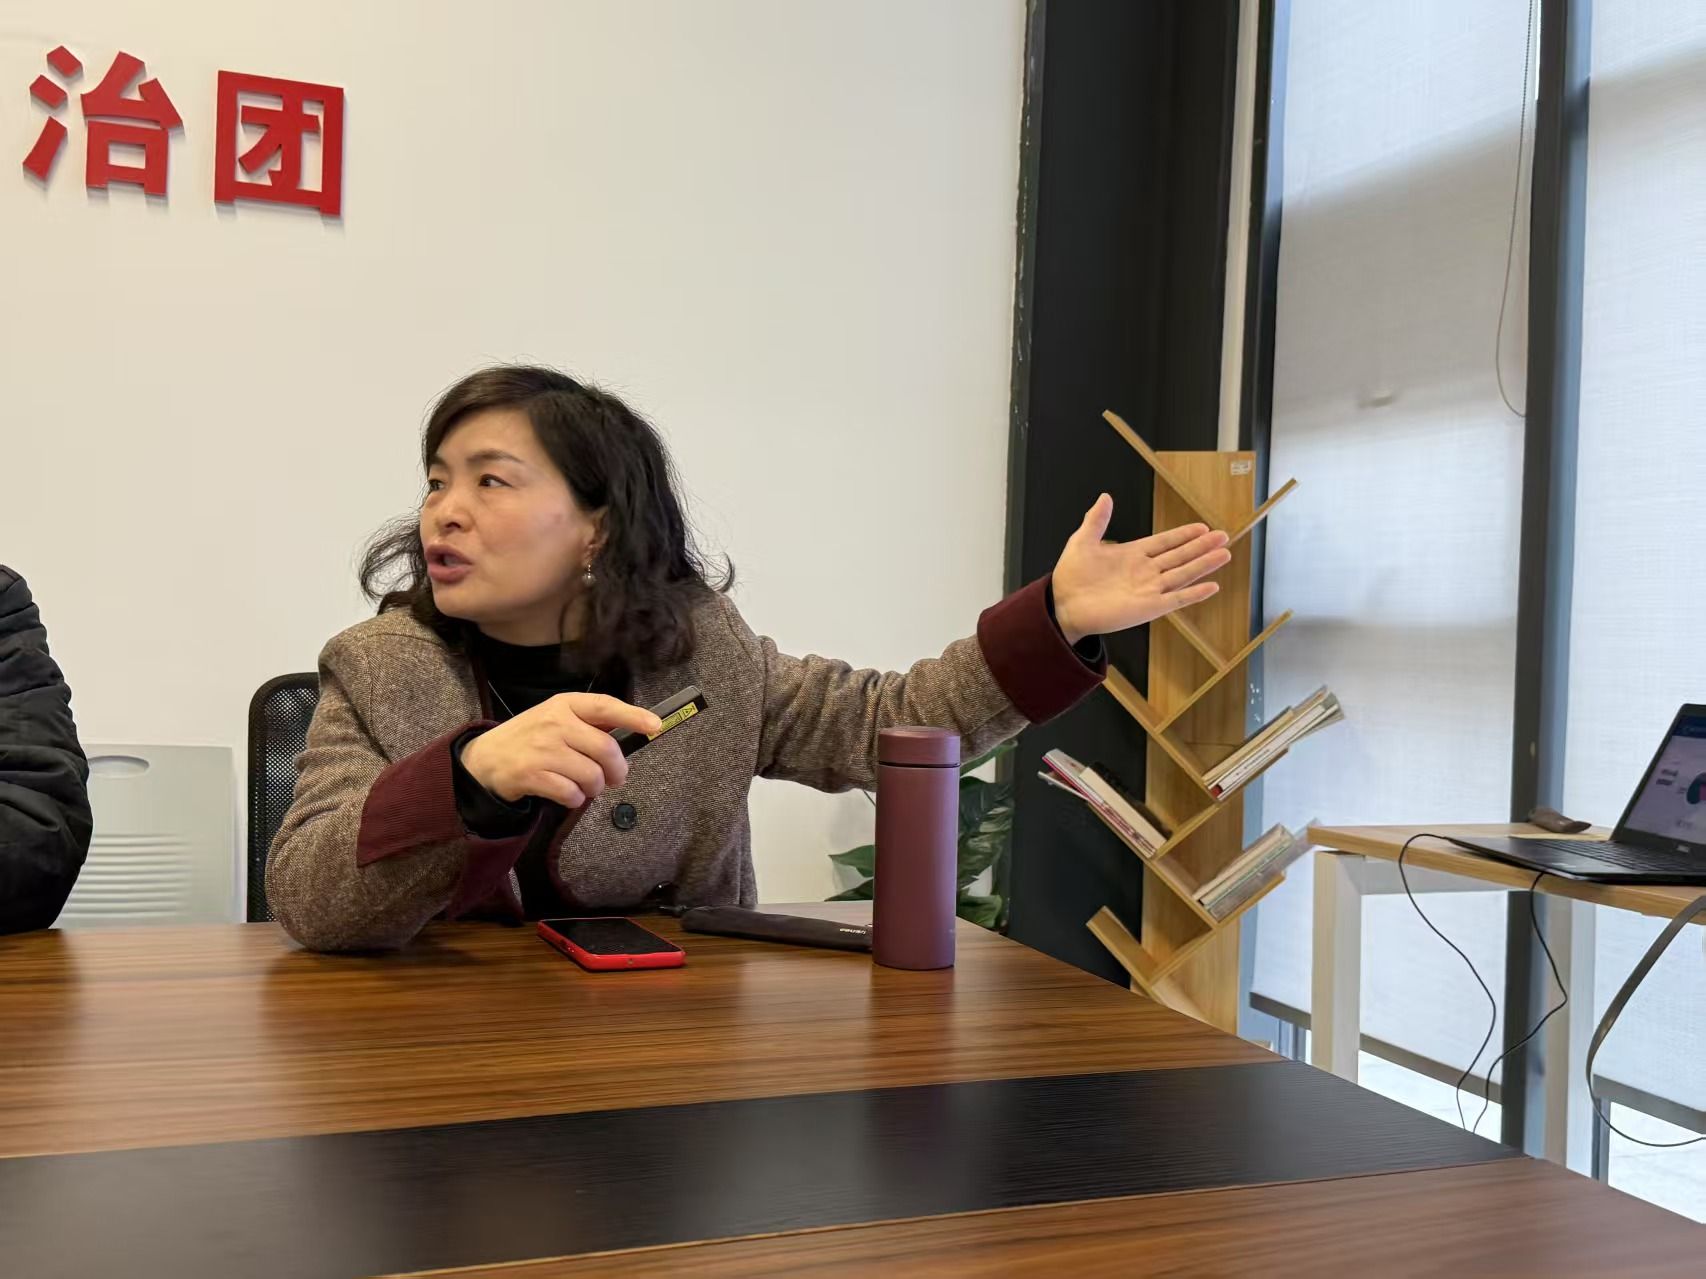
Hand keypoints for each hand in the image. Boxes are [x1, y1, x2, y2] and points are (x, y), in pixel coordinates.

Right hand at [459, 693, 662, 808]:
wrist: (484, 759)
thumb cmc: (530, 738)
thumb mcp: (555, 719)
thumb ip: (588, 724)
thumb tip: (632, 732)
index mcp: (564, 705)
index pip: (604, 706)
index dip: (633, 716)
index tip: (655, 725)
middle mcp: (554, 723)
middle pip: (605, 748)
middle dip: (617, 770)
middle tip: (615, 779)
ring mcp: (542, 749)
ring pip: (591, 775)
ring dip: (595, 788)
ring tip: (585, 787)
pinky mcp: (531, 775)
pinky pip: (571, 794)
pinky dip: (575, 799)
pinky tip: (566, 794)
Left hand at [1051, 494, 1231, 644]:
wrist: (1063, 604)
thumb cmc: (1070, 575)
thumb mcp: (1082, 541)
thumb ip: (1096, 520)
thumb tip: (1105, 496)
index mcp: (1133, 554)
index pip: (1165, 542)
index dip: (1184, 535)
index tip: (1203, 527)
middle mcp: (1145, 572)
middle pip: (1181, 556)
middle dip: (1202, 547)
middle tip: (1223, 536)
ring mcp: (1149, 590)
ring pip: (1184, 574)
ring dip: (1204, 565)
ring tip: (1224, 554)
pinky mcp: (1149, 608)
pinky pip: (1177, 600)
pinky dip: (1194, 594)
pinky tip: (1211, 586)